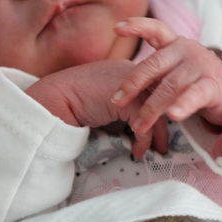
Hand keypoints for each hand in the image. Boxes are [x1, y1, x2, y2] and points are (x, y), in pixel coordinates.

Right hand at [26, 60, 168, 158]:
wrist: (55, 99)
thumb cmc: (74, 100)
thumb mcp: (105, 99)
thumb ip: (122, 104)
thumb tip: (136, 122)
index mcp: (128, 71)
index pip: (155, 87)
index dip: (160, 107)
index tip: (160, 125)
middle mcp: (134, 74)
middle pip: (162, 97)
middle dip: (165, 121)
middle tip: (163, 142)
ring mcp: (132, 85)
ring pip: (157, 111)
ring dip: (158, 134)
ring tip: (157, 150)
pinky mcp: (128, 101)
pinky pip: (145, 123)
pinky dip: (144, 140)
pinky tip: (137, 151)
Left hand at [112, 17, 221, 133]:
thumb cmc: (194, 79)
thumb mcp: (173, 69)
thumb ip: (153, 72)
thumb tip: (118, 91)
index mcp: (174, 44)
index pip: (155, 29)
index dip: (136, 26)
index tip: (117, 28)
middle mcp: (186, 50)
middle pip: (154, 65)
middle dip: (132, 84)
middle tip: (116, 101)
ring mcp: (200, 66)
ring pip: (170, 86)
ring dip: (151, 107)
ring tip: (138, 125)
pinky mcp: (212, 86)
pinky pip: (194, 95)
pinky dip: (183, 105)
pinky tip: (173, 115)